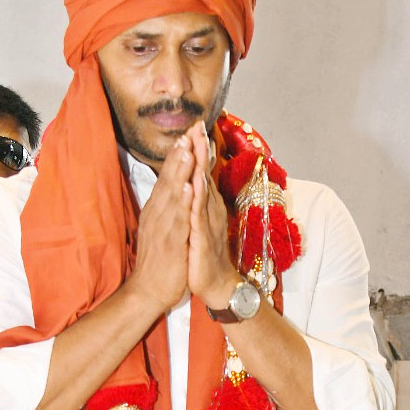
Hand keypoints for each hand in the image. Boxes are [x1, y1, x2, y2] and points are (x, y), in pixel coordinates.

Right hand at [128, 135, 195, 313]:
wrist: (148, 290)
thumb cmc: (159, 260)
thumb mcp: (162, 229)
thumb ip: (167, 209)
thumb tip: (174, 190)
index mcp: (158, 211)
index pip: (167, 179)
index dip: (176, 157)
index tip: (185, 135)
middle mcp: (158, 214)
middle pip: (168, 180)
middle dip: (179, 155)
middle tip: (187, 132)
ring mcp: (163, 227)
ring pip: (172, 195)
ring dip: (180, 172)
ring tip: (187, 150)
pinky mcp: (170, 242)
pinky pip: (178, 220)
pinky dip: (183, 203)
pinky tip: (190, 188)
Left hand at [187, 122, 238, 306]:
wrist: (215, 285)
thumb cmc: (206, 255)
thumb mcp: (202, 224)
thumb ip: (201, 203)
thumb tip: (198, 183)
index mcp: (206, 206)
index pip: (201, 172)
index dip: (198, 150)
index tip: (194, 126)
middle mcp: (209, 210)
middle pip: (204, 175)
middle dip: (200, 149)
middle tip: (197, 124)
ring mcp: (207, 223)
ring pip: (202, 190)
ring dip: (199, 166)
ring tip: (195, 144)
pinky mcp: (202, 238)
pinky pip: (198, 215)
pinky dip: (196, 198)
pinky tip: (193, 182)